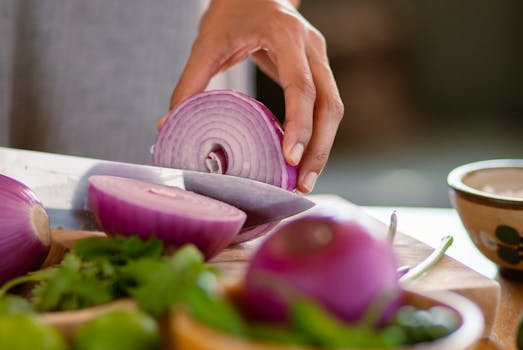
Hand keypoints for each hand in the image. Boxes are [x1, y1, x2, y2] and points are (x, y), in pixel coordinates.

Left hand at [159, 0, 343, 193]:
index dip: (299, 124)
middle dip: (319, 147)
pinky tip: (304, 157)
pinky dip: (319, 134)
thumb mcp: (207, 42)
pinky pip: (327, 106)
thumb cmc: (232, 10)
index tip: (290, 157)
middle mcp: (312, 46)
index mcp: (286, 34)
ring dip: (323, 146)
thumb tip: (168, 124)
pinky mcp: (319, 68)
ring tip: (306, 180)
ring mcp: (320, 57)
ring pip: (334, 108)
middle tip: (303, 183)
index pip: (302, 86)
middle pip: (330, 104)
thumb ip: (189, 83)